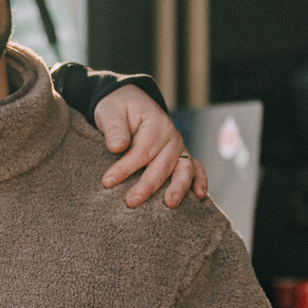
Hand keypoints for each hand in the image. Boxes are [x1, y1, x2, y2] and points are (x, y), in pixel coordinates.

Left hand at [93, 87, 206, 208]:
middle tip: (131, 202)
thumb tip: (117, 146)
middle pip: (162, 164)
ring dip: (178, 187)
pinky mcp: (180, 158)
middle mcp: (172, 137)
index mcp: (156, 123)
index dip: (125, 168)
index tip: (107, 182)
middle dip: (147, 185)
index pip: (142, 150)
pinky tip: (199, 196)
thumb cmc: (118, 110)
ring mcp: (178, 148)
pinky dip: (200, 181)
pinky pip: (195, 169)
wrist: (129, 104)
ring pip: (183, 169)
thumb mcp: (110, 112)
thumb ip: (114, 128)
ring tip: (170, 204)